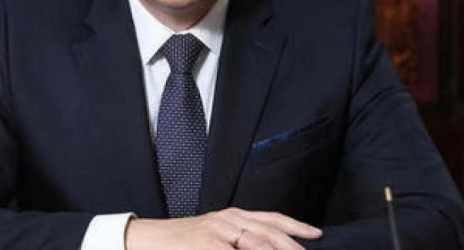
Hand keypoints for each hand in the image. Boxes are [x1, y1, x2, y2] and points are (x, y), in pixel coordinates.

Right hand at [125, 207, 321, 249]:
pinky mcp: (206, 245)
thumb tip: (264, 246)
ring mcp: (216, 233)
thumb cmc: (182, 242)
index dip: (295, 227)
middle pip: (269, 231)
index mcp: (231, 216)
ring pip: (256, 243)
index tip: (316, 235)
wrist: (146, 239)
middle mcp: (227, 220)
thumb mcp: (213, 236)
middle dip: (292, 245)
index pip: (270, 219)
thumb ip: (238, 241)